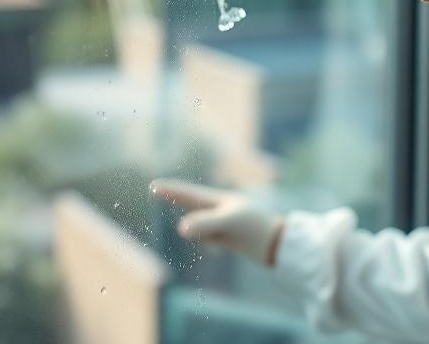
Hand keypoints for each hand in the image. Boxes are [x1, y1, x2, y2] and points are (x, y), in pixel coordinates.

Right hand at [150, 179, 284, 266]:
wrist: (275, 244)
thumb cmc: (254, 228)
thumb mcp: (228, 224)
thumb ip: (205, 224)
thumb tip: (180, 228)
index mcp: (220, 199)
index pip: (189, 193)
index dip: (171, 190)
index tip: (153, 185)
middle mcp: (220, 208)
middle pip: (192, 204)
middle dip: (175, 198)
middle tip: (156, 189)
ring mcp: (223, 223)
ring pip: (200, 226)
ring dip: (201, 230)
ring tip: (222, 234)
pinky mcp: (228, 237)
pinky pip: (209, 238)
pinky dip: (210, 241)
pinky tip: (227, 244)